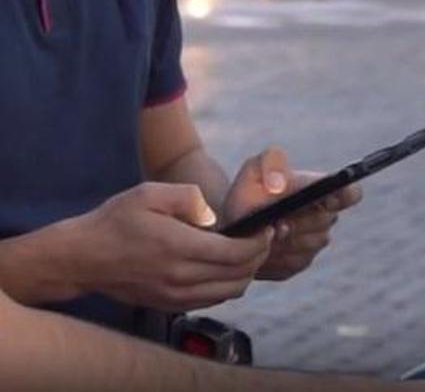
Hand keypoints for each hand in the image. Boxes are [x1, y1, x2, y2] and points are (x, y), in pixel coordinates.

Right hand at [69, 183, 274, 311]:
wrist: (83, 257)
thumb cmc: (116, 220)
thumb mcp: (149, 193)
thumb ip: (187, 198)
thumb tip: (213, 215)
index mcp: (179, 247)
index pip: (236, 253)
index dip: (260, 242)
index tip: (267, 228)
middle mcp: (180, 277)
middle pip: (240, 275)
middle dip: (260, 256)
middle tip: (265, 238)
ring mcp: (176, 295)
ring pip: (230, 293)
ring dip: (247, 274)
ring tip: (250, 253)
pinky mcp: (170, 305)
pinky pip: (213, 301)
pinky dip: (228, 286)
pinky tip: (227, 267)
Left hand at [222, 146, 362, 280]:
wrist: (230, 228)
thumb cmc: (247, 194)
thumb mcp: (253, 169)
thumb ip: (270, 162)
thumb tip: (280, 185)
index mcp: (320, 191)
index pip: (350, 193)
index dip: (345, 195)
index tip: (328, 198)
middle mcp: (324, 217)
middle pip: (324, 221)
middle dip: (300, 220)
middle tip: (277, 220)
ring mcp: (313, 243)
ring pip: (309, 244)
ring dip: (286, 238)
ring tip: (266, 231)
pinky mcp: (298, 264)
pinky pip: (293, 262)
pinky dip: (276, 254)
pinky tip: (263, 247)